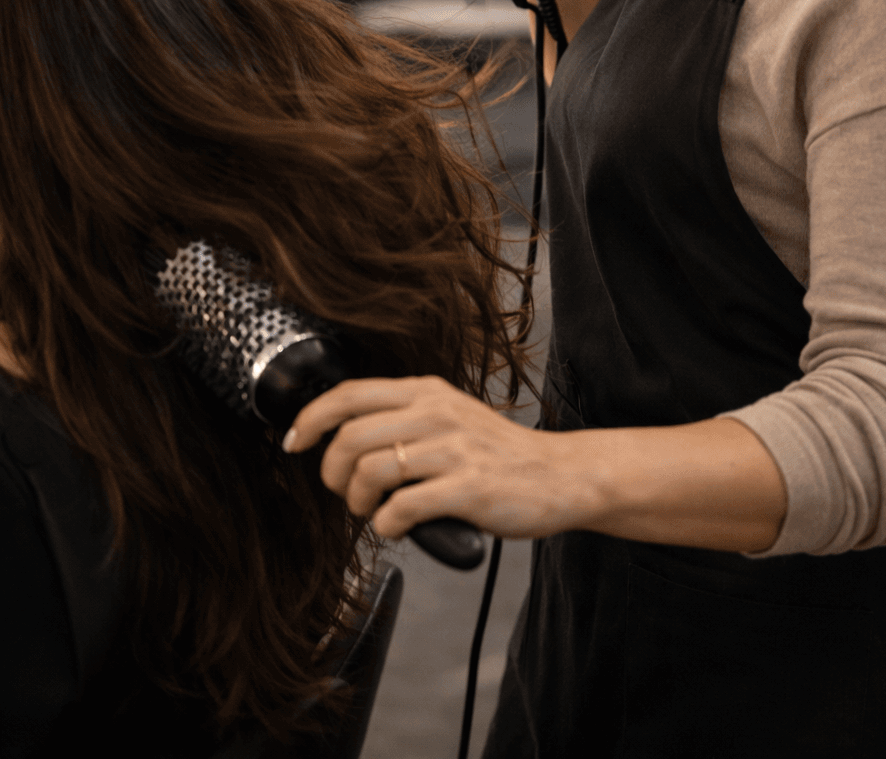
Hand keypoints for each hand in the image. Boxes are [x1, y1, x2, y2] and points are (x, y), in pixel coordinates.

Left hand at [282, 374, 585, 540]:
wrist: (558, 475)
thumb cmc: (496, 454)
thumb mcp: (449, 416)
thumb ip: (404, 418)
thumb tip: (342, 439)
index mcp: (426, 391)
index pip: (349, 393)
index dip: (310, 418)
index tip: (294, 442)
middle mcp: (436, 412)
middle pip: (350, 436)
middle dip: (332, 472)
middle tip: (344, 493)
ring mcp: (453, 449)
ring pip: (371, 470)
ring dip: (358, 502)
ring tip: (372, 511)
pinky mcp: (467, 488)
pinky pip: (402, 508)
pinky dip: (387, 524)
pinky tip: (399, 526)